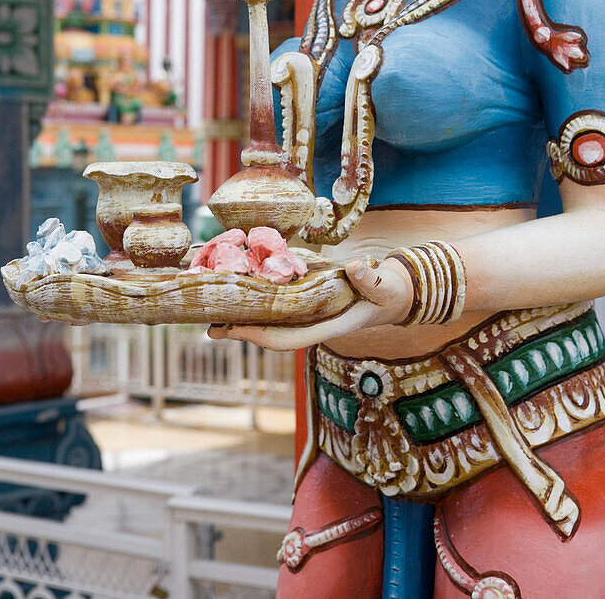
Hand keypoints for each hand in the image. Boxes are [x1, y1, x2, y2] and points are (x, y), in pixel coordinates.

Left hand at [207, 256, 413, 350]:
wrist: (397, 293)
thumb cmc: (392, 293)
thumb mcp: (386, 286)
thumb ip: (373, 279)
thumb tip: (357, 267)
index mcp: (328, 327)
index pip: (286, 338)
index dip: (258, 335)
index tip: (231, 329)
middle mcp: (314, 325)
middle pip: (271, 334)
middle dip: (241, 331)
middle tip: (208, 325)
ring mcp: (311, 315)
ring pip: (272, 322)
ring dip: (246, 318)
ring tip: (215, 311)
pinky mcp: (311, 303)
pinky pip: (281, 307)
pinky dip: (261, 302)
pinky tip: (244, 291)